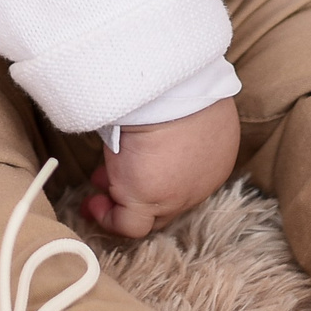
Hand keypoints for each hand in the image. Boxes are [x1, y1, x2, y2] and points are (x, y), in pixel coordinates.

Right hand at [84, 97, 240, 237]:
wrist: (169, 88)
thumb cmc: (175, 86)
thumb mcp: (184, 105)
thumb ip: (172, 124)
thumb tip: (148, 130)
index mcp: (216, 153)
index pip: (186, 176)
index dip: (157, 173)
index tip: (134, 164)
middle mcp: (203, 180)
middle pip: (169, 198)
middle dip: (138, 192)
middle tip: (106, 184)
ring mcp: (179, 195)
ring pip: (150, 215)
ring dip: (121, 206)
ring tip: (95, 198)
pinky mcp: (150, 200)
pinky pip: (129, 225)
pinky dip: (109, 219)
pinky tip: (93, 205)